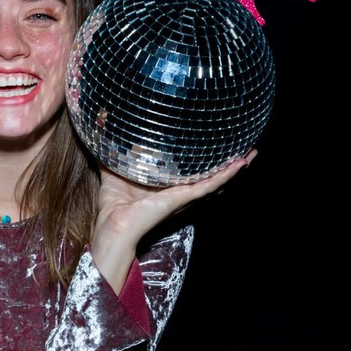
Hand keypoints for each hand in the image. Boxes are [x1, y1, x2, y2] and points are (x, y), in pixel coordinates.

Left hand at [91, 149, 256, 291]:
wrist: (115, 225)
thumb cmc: (114, 204)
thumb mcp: (112, 169)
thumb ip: (110, 150)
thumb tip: (100, 125)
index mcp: (163, 184)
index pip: (187, 169)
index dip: (201, 157)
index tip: (214, 142)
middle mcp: (176, 190)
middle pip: (206, 174)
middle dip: (225, 163)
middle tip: (244, 148)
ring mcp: (182, 195)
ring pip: (214, 180)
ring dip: (233, 167)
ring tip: (250, 153)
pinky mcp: (183, 198)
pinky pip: (208, 186)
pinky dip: (225, 176)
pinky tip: (240, 165)